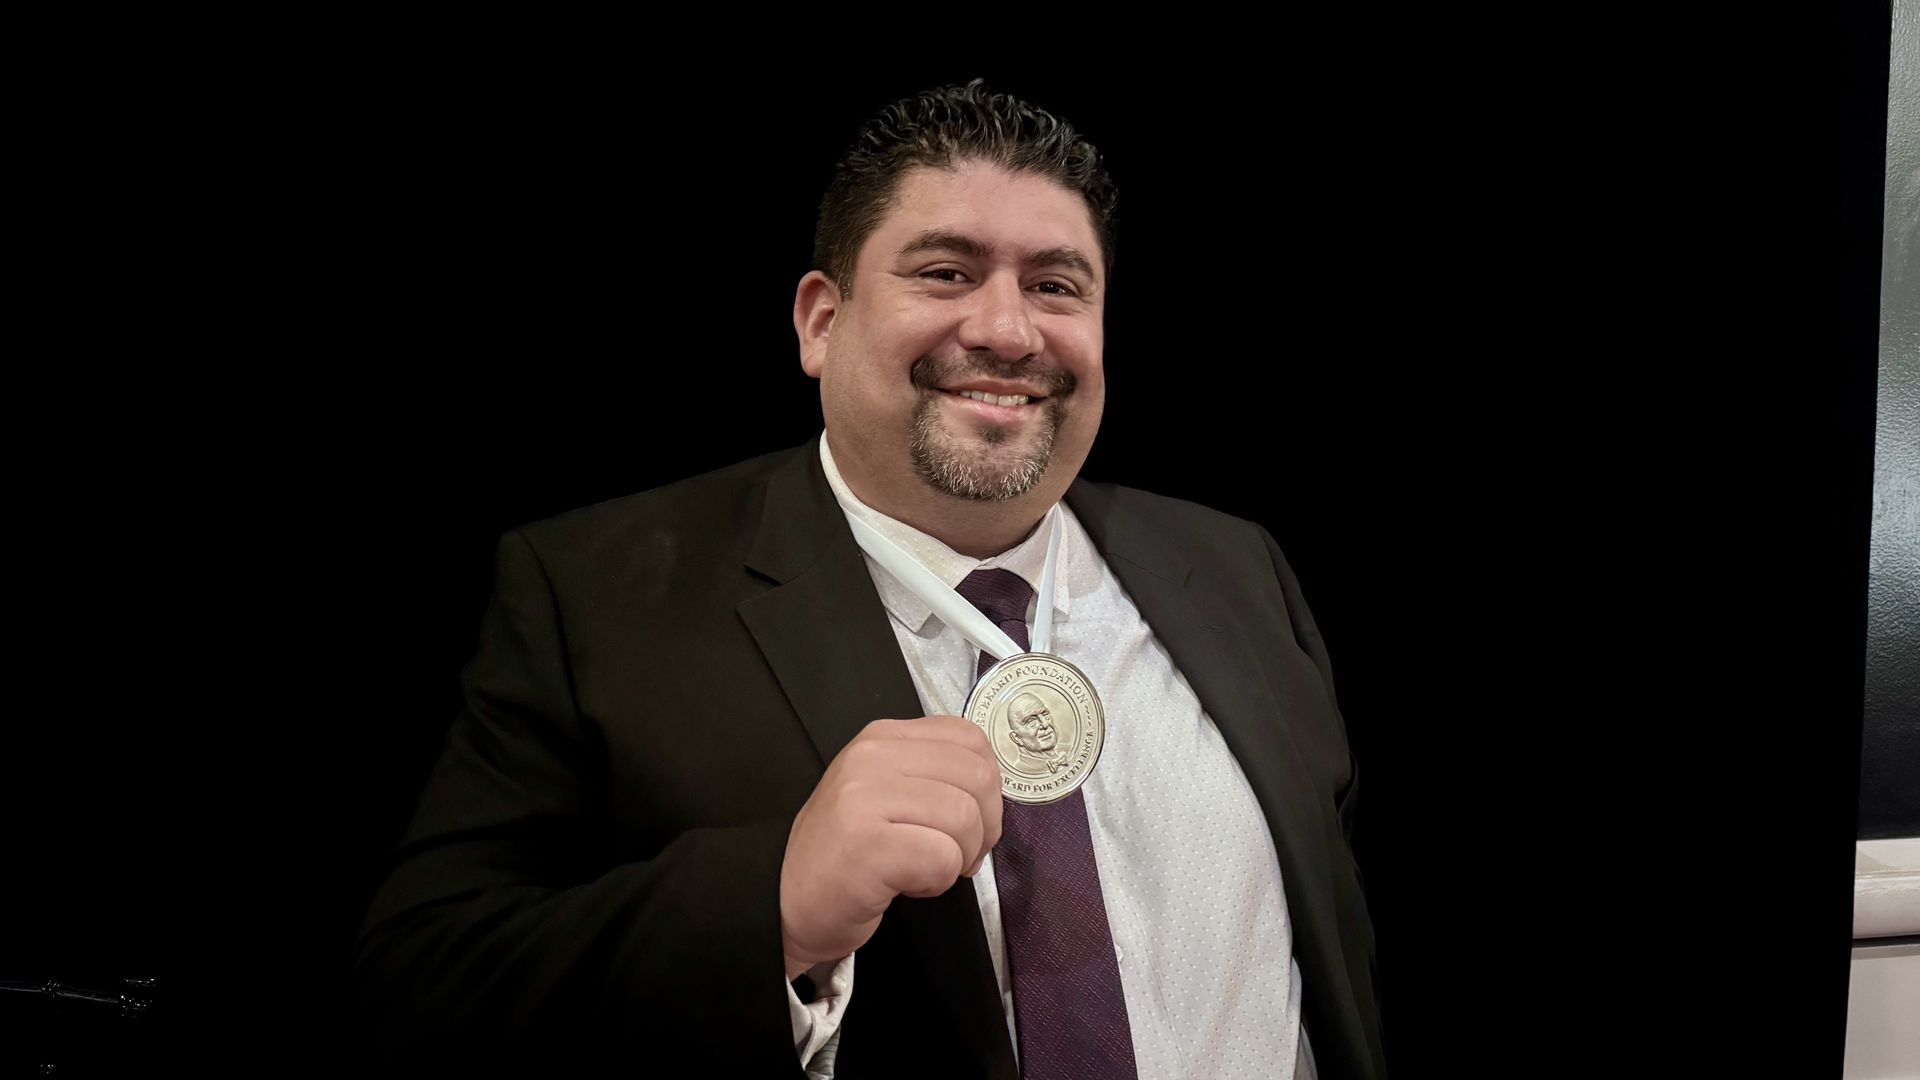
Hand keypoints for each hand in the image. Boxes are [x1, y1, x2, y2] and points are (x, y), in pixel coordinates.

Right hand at [779, 716, 1002, 979]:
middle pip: (977, 778)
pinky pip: (942, 858)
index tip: (966, 821)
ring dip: (959, 858)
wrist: (783, 901)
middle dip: (983, 828)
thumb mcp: (884, 792)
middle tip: (955, 856)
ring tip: (923, 870)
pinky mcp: (865, 845)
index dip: (987, 787)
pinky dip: (937, 881)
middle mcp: (872, 757)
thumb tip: (992, 789)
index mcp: (882, 738)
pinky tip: (907, 885)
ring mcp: (864, 798)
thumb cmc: (845, 854)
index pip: (971, 740)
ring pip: (964, 819)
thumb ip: (931, 775)